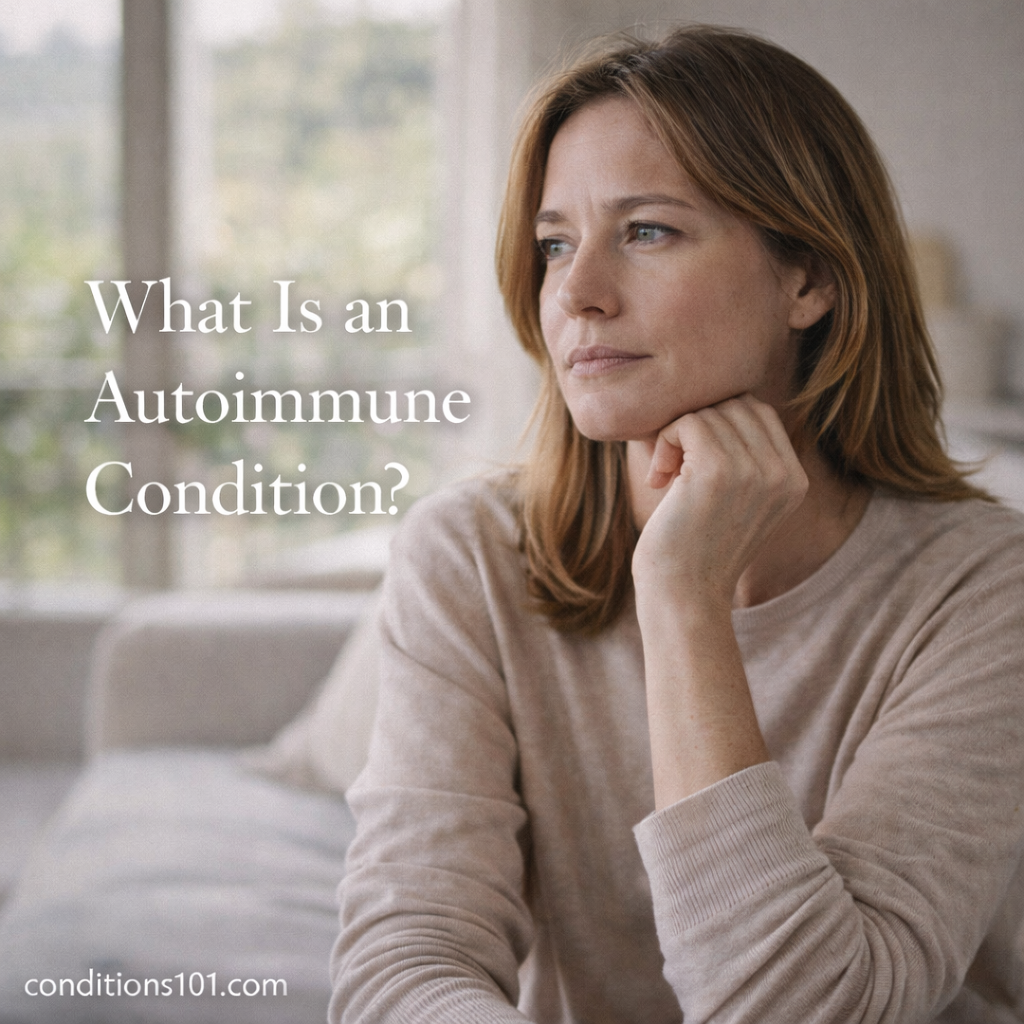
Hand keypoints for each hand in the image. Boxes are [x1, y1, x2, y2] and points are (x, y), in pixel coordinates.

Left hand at [632, 394, 807, 613]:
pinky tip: (658, 479)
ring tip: (666, 477)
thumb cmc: (695, 547)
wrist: (683, 596)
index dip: (719, 425)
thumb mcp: (736, 499)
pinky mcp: (717, 471)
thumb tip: (719, 401)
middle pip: (736, 405)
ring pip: (709, 412)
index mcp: (795, 480)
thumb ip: (744, 456)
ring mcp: (753, 471)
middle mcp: (783, 473)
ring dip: (676, 437)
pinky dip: (665, 442)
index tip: (693, 463)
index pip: (759, 413)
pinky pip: (687, 422)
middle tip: (674, 468)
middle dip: (698, 427)